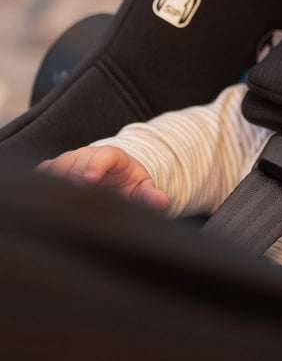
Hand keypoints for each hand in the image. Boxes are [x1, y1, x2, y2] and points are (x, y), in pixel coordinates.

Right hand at [35, 145, 169, 210]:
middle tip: (72, 201)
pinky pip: (41, 174)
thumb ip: (150, 196)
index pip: (104, 156)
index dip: (96, 166)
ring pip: (55, 169)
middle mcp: (86, 155)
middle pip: (74, 165)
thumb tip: (163, 202)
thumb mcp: (141, 188)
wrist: (111, 174)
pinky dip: (39, 185)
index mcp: (112, 156)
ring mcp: (68, 161)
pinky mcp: (52, 169)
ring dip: (54, 184)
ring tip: (56, 205)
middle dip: (72, 181)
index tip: (89, 179)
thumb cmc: (127, 183)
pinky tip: (40, 202)